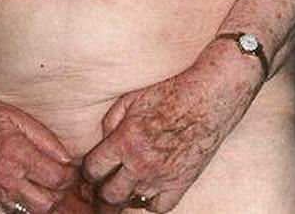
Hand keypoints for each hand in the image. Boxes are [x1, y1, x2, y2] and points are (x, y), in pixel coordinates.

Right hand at [0, 94, 77, 213]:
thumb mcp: (18, 117)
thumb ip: (46, 140)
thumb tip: (66, 159)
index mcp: (17, 154)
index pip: (57, 178)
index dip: (70, 176)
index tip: (71, 170)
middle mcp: (5, 179)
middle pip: (48, 202)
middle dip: (60, 193)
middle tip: (59, 180)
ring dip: (43, 203)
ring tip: (44, 188)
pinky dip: (22, 210)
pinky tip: (25, 196)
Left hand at [81, 47, 260, 212]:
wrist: (207, 98)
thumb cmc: (170, 93)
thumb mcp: (132, 98)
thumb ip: (110, 121)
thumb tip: (102, 142)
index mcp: (125, 140)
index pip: (93, 170)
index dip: (87, 173)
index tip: (90, 172)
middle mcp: (140, 164)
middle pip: (108, 194)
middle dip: (99, 192)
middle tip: (98, 189)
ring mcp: (161, 177)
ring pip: (130, 204)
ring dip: (121, 200)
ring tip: (118, 194)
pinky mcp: (181, 183)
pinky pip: (158, 208)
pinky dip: (149, 203)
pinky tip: (145, 193)